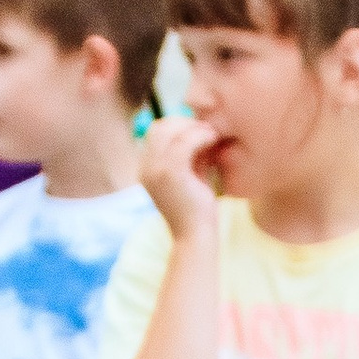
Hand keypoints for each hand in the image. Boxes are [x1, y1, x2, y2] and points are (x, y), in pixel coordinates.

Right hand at [136, 113, 224, 232]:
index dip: (177, 126)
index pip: (156, 132)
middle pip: (160, 127)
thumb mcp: (191, 174)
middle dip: (185, 123)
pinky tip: (213, 140)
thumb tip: (202, 127)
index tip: (199, 131)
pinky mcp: (169, 173)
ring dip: (194, 128)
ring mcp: (154, 170)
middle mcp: (145, 168)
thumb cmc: (197, 208)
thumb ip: (191, 152)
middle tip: (208, 130)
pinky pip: (184, 142)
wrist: (195, 236)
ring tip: (213, 135)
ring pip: (170, 130)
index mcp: (146, 168)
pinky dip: (200, 136)